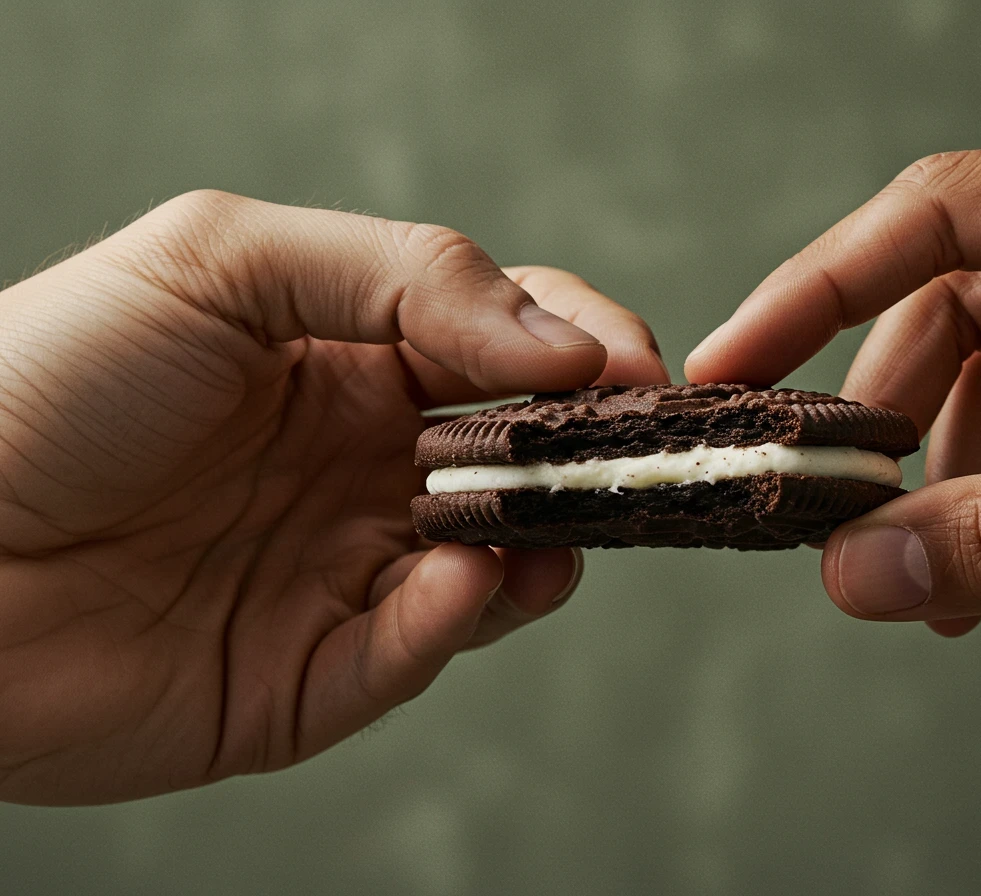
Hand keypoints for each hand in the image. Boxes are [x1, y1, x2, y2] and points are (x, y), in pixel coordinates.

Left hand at [0, 191, 666, 804]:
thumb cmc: (49, 382)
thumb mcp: (222, 262)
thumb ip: (405, 275)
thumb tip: (558, 343)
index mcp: (353, 362)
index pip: (509, 346)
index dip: (583, 350)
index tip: (631, 368)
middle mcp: (365, 467)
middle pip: (526, 460)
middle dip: (587, 456)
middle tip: (626, 454)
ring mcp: (345, 573)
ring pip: (499, 565)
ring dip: (542, 546)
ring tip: (538, 529)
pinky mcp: (314, 678)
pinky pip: (415, 653)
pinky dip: (454, 621)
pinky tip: (454, 580)